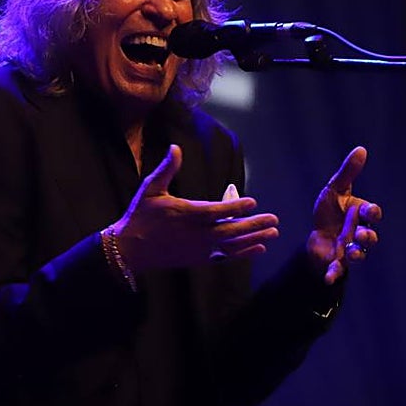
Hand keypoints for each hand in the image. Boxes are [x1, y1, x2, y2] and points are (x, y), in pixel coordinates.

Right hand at [112, 145, 278, 270]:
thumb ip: (167, 168)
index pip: (217, 211)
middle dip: (254, 224)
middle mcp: (196, 233)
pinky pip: (226, 256)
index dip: (236, 207)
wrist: (130, 249)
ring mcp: (199, 248)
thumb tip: (175, 147)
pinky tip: (258, 248)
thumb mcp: (151, 188)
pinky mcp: (199, 258)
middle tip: (274, 219)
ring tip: (273, 233)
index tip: (253, 202)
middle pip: (231, 230)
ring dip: (254, 238)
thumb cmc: (140, 215)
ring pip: (232, 244)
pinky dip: (243, 253)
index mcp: (186, 213)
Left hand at [307, 146, 381, 284]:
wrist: (316, 234)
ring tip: (352, 253)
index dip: (373, 212)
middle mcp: (358, 233)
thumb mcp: (335, 189)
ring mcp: (349, 249)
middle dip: (368, 236)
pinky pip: (338, 270)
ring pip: (359, 254)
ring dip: (358, 254)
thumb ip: (348, 172)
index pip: (373, 213)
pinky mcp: (336, 262)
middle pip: (370, 237)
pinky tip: (328, 278)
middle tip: (362, 234)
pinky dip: (334, 274)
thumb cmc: (330, 211)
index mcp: (360, 215)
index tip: (369, 210)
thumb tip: (361, 149)